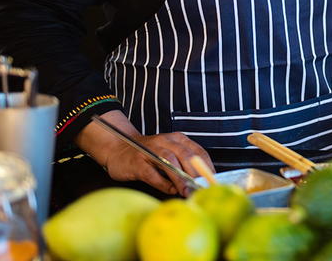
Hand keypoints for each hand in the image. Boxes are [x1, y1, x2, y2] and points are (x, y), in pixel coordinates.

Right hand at [78, 111, 211, 195]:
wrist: (119, 147)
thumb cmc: (149, 153)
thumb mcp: (170, 152)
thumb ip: (184, 164)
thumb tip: (202, 182)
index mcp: (177, 139)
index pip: (198, 152)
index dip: (207, 168)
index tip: (213, 181)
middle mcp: (165, 141)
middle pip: (187, 157)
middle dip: (197, 175)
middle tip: (203, 189)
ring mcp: (150, 151)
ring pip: (171, 164)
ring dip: (182, 180)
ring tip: (188, 192)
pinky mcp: (138, 162)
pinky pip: (153, 174)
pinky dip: (164, 184)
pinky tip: (171, 190)